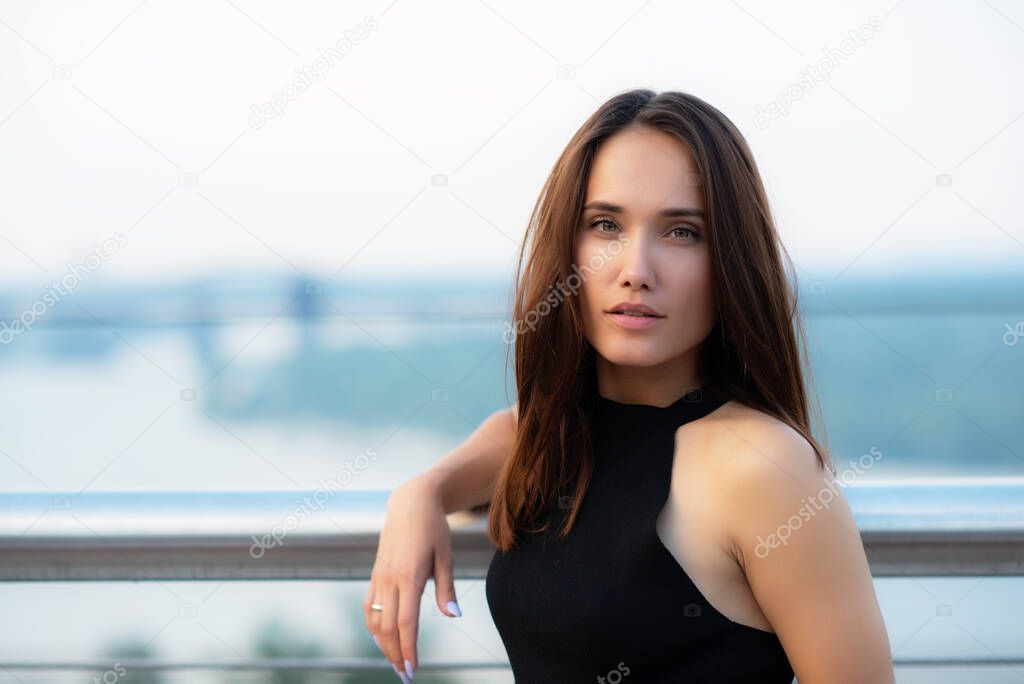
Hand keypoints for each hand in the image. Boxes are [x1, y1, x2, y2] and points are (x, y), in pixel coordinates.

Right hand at [364, 473, 461, 680]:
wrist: (411, 503)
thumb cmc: (434, 528)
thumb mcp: (446, 555)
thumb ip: (447, 588)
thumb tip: (454, 616)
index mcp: (410, 575)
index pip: (406, 622)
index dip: (408, 648)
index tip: (413, 669)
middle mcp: (390, 579)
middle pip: (387, 628)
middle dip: (395, 654)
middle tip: (405, 676)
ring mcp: (379, 577)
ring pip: (374, 620)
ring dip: (383, 645)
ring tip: (395, 662)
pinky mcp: (375, 574)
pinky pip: (368, 607)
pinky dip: (373, 627)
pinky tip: (382, 639)